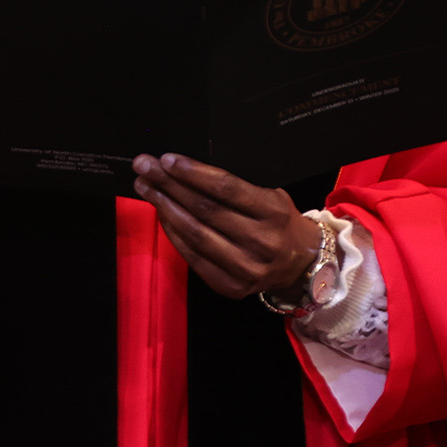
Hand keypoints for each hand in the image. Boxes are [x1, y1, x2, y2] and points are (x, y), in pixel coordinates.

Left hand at [131, 152, 322, 298]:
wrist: (302, 265)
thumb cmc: (280, 221)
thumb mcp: (272, 196)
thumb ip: (238, 188)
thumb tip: (188, 170)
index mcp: (273, 212)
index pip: (226, 189)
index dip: (193, 173)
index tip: (167, 159)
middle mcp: (261, 241)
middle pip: (205, 209)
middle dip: (169, 185)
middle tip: (145, 167)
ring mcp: (246, 268)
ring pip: (195, 234)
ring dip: (165, 208)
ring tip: (146, 188)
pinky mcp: (231, 287)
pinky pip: (193, 257)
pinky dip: (173, 234)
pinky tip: (161, 215)